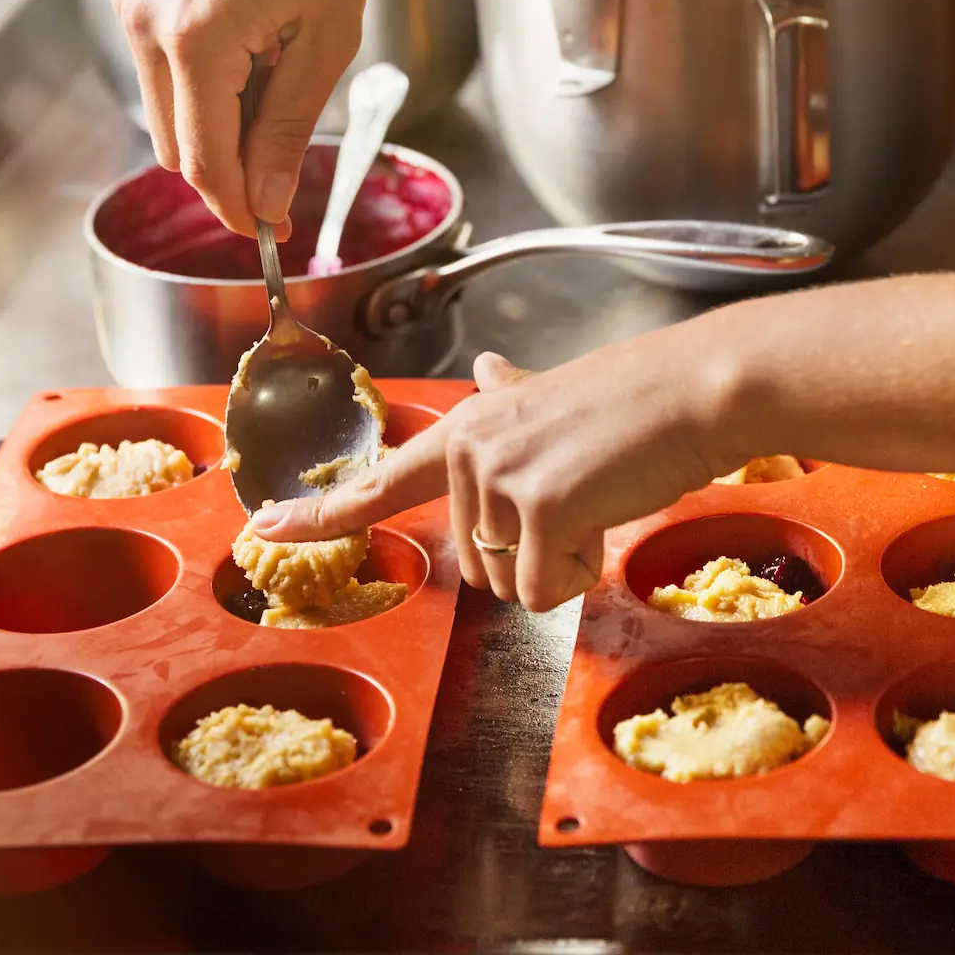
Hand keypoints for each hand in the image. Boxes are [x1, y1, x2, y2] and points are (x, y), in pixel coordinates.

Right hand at [111, 0, 371, 236]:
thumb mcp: (326, 43)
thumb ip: (291, 131)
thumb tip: (270, 205)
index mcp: (197, 39)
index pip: (204, 162)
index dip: (239, 209)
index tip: (271, 234)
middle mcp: (146, 21)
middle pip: (175, 147)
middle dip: (227, 171)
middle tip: (283, 171)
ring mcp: (129, 2)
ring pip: (163, 113)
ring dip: (214, 124)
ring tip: (274, 79)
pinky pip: (157, 69)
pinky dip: (199, 84)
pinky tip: (248, 51)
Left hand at [249, 333, 750, 610]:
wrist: (692, 391)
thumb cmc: (634, 401)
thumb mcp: (553, 397)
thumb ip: (509, 398)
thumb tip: (491, 366)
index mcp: (467, 429)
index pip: (378, 481)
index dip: (319, 514)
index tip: (261, 530)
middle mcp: (469, 451)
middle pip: (473, 565)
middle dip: (529, 558)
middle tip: (580, 503)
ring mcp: (499, 477)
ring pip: (510, 584)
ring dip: (558, 566)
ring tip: (597, 502)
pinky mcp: (539, 505)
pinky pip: (547, 588)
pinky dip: (582, 572)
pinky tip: (607, 516)